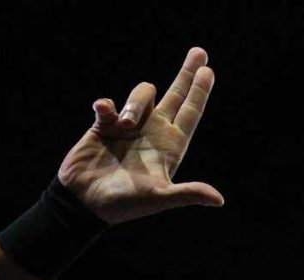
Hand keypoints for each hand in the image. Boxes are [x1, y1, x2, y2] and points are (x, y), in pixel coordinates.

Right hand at [57, 45, 223, 226]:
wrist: (84, 204)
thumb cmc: (123, 204)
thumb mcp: (158, 198)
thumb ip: (187, 194)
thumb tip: (218, 200)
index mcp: (169, 146)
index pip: (190, 112)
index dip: (200, 91)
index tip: (208, 70)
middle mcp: (152, 132)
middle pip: (175, 94)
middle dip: (187, 73)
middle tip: (200, 52)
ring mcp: (128, 127)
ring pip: (142, 93)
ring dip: (136, 101)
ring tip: (124, 123)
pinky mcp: (103, 125)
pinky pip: (108, 104)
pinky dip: (106, 105)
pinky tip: (104, 114)